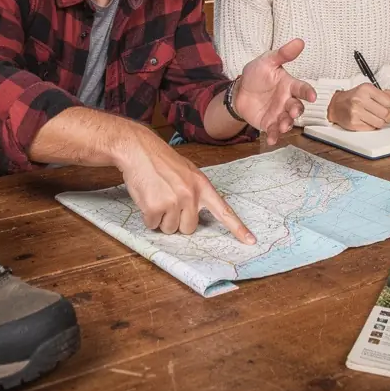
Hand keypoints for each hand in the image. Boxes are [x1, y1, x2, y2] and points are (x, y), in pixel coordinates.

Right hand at [117, 125, 255, 243]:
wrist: (139, 149)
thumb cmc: (161, 161)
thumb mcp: (186, 172)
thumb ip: (195, 192)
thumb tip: (194, 215)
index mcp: (202, 186)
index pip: (224, 211)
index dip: (237, 228)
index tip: (251, 241)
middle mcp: (191, 195)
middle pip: (189, 228)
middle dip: (177, 220)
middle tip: (167, 200)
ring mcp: (174, 202)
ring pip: (170, 229)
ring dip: (161, 218)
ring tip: (156, 196)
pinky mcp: (155, 207)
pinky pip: (153, 226)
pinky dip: (147, 216)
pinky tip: (146, 198)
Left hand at [232, 38, 315, 145]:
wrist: (240, 91)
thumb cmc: (256, 75)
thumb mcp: (267, 61)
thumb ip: (283, 54)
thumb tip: (299, 41)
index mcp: (289, 85)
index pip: (302, 88)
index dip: (308, 92)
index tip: (313, 96)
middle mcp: (287, 100)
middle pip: (297, 107)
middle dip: (297, 111)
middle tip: (293, 112)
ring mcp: (279, 113)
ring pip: (287, 121)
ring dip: (287, 124)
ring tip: (283, 126)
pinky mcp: (270, 124)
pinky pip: (274, 131)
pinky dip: (274, 136)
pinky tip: (271, 140)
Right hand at [328, 84, 389, 130]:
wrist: (336, 105)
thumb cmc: (354, 97)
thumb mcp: (370, 90)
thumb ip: (387, 95)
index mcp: (366, 89)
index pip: (388, 101)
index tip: (389, 106)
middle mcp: (360, 100)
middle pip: (386, 114)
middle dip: (388, 116)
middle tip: (383, 114)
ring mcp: (356, 112)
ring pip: (380, 123)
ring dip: (380, 122)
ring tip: (374, 117)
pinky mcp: (354, 123)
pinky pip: (372, 128)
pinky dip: (372, 126)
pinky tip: (367, 120)